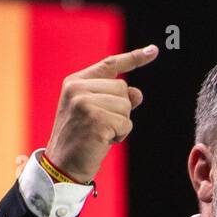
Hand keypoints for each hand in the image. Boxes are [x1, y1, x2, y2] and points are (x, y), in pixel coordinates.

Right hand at [43, 44, 157, 182]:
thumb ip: (115, 100)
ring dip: (120, 125)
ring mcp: (85, 102)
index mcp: (75, 82)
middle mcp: (78, 88)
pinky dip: (120, 135)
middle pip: (123, 88)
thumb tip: (137, 92)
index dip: (134, 58)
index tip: (154, 50)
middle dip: (121, 111)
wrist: (62, 165)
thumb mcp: (96, 114)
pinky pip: (126, 123)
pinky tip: (102, 141)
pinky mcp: (95, 118)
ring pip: (126, 106)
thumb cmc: (81, 140)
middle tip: (101, 126)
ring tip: (100, 134)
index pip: (110, 64)